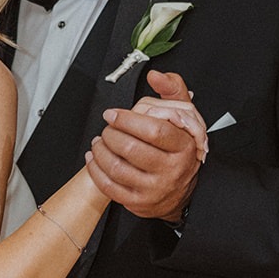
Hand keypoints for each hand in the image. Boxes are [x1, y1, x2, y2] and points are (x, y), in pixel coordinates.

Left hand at [85, 70, 201, 222]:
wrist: (180, 191)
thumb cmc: (178, 149)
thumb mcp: (184, 117)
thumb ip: (172, 90)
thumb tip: (156, 75)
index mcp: (183, 147)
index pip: (154, 131)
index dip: (128, 120)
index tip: (112, 114)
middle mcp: (171, 170)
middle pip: (132, 149)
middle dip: (111, 135)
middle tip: (107, 128)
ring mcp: (154, 189)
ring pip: (117, 168)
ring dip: (100, 151)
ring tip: (99, 141)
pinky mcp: (138, 202)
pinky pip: (109, 186)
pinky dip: (95, 170)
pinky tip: (94, 158)